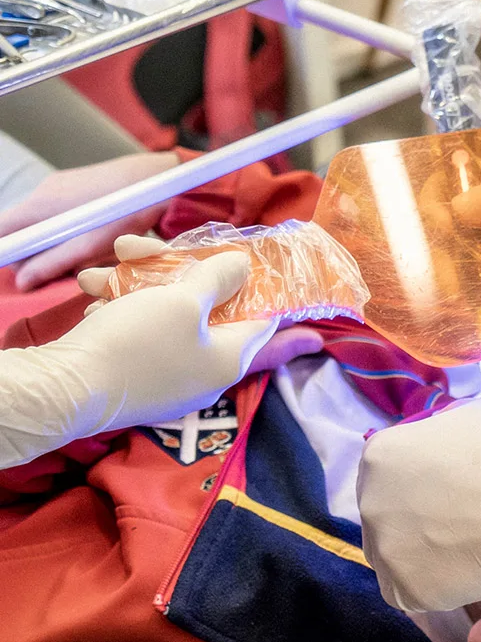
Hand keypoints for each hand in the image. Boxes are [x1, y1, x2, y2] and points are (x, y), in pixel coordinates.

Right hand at [0, 151, 180, 290]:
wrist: (161, 178)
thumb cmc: (128, 212)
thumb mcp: (89, 246)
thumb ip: (51, 264)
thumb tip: (22, 283)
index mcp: (39, 204)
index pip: (2, 231)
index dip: (6, 254)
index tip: (19, 273)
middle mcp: (43, 190)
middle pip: (20, 229)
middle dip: (34, 254)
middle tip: (61, 271)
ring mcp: (60, 185)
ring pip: (41, 223)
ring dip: (54, 245)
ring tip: (85, 255)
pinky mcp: (75, 184)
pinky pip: (57, 213)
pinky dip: (66, 231)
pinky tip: (92, 239)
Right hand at [0, 240, 273, 469]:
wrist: (60, 392)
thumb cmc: (136, 343)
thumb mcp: (185, 299)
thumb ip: (219, 279)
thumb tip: (244, 266)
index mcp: (229, 360)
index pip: (259, 318)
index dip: (248, 284)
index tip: (231, 258)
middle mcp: (203, 375)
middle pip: (201, 310)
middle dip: (167, 273)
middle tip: (134, 249)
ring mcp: (166, 381)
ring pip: (159, 318)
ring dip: (129, 288)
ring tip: (91, 276)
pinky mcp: (132, 383)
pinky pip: (136, 338)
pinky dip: (117, 314)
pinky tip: (91, 303)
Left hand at [358, 397, 480, 611]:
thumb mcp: (472, 414)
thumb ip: (440, 431)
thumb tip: (437, 447)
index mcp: (381, 455)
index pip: (387, 467)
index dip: (419, 475)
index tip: (447, 484)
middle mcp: (370, 503)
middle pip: (386, 511)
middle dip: (415, 512)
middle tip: (458, 515)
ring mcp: (384, 550)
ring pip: (395, 552)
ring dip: (422, 549)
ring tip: (466, 544)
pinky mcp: (403, 591)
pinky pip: (412, 588)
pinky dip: (436, 581)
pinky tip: (467, 567)